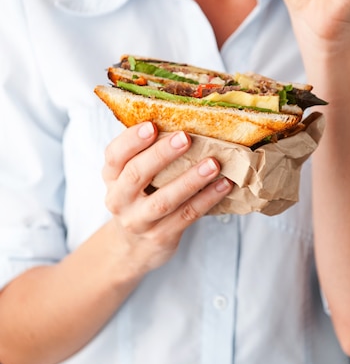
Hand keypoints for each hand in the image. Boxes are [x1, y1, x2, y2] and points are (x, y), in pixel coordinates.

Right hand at [102, 122, 232, 274]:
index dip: (131, 140)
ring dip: (190, 180)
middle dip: (161, 154)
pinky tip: (223, 185)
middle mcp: (120, 199)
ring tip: (213, 164)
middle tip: (185, 137)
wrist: (132, 246)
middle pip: (136, 174)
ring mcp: (140, 221)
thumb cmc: (139, 197)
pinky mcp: (161, 236)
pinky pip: (186, 216)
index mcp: (112, 176)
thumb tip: (182, 117)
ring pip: (164, 200)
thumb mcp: (130, 175)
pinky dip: (206, 199)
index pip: (115, 155)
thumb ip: (146, 152)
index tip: (152, 125)